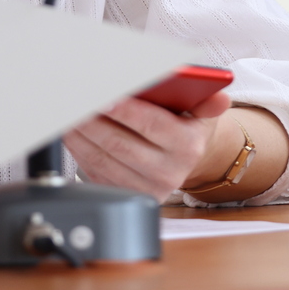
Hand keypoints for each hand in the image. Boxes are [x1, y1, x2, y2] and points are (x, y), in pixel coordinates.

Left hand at [64, 90, 232, 198]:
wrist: (187, 161)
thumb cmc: (188, 127)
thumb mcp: (203, 112)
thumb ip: (209, 101)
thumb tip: (220, 96)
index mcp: (188, 146)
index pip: (153, 125)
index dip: (126, 109)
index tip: (105, 94)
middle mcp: (169, 172)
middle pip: (121, 143)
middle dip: (94, 119)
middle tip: (77, 99)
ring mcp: (146, 188)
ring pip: (103, 159)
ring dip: (81, 133)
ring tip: (68, 111)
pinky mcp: (127, 195)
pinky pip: (95, 172)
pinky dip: (79, 149)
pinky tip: (72, 131)